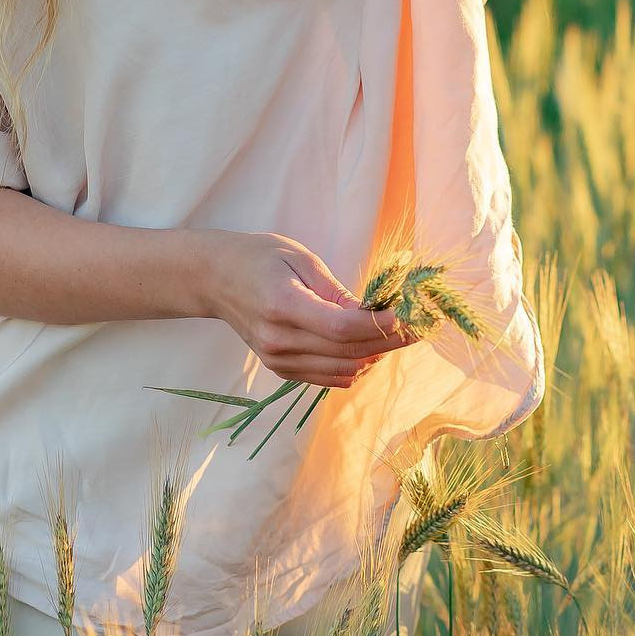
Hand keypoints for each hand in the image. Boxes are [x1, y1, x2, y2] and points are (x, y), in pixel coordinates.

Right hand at [204, 231, 419, 388]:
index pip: (342, 329)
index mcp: (282, 305)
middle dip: (390, 341)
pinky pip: (330, 377)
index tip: (411, 316)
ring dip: (377, 356)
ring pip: (344, 370)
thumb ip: (337, 292)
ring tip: (398, 333)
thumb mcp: (300, 259)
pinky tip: (370, 346)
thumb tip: (375, 315)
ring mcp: (279, 361)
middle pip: (348, 352)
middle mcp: (279, 341)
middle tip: (419, 325)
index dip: (382, 326)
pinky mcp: (282, 371)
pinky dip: (356, 365)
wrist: (215, 279)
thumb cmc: (259, 258)